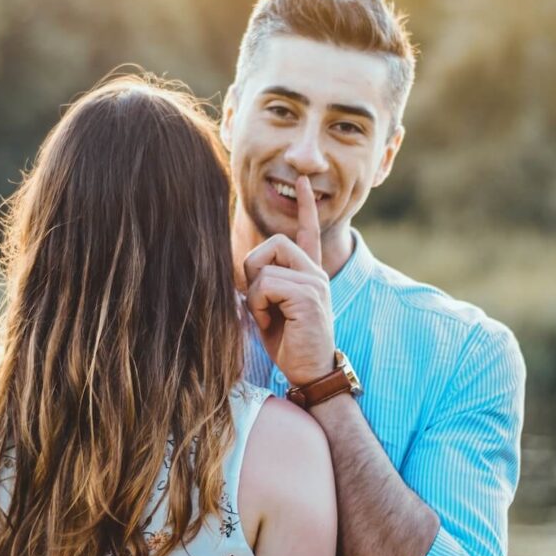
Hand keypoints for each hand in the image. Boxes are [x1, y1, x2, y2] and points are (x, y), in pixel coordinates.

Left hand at [243, 176, 334, 385]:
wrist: (311, 373)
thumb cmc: (290, 347)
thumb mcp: (270, 311)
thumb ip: (261, 288)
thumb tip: (240, 276)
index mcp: (309, 274)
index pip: (309, 232)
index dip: (306, 207)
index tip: (303, 182)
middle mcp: (315, 273)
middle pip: (273, 243)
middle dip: (254, 269)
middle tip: (258, 301)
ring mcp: (314, 282)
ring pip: (265, 268)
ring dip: (255, 296)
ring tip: (267, 318)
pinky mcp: (308, 295)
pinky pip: (266, 285)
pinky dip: (258, 306)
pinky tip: (270, 323)